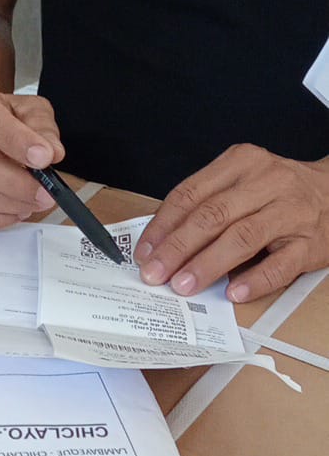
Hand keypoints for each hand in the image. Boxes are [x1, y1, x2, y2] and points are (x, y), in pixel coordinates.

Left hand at [135, 144, 328, 302]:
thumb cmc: (281, 191)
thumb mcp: (244, 181)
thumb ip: (207, 202)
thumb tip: (162, 241)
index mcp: (242, 163)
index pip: (192, 194)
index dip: (164, 225)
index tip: (145, 252)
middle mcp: (267, 183)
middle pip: (213, 216)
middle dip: (178, 247)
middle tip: (156, 273)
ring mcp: (291, 212)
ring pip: (242, 237)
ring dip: (208, 264)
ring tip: (184, 284)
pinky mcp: (311, 243)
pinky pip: (280, 264)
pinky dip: (255, 280)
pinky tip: (234, 292)